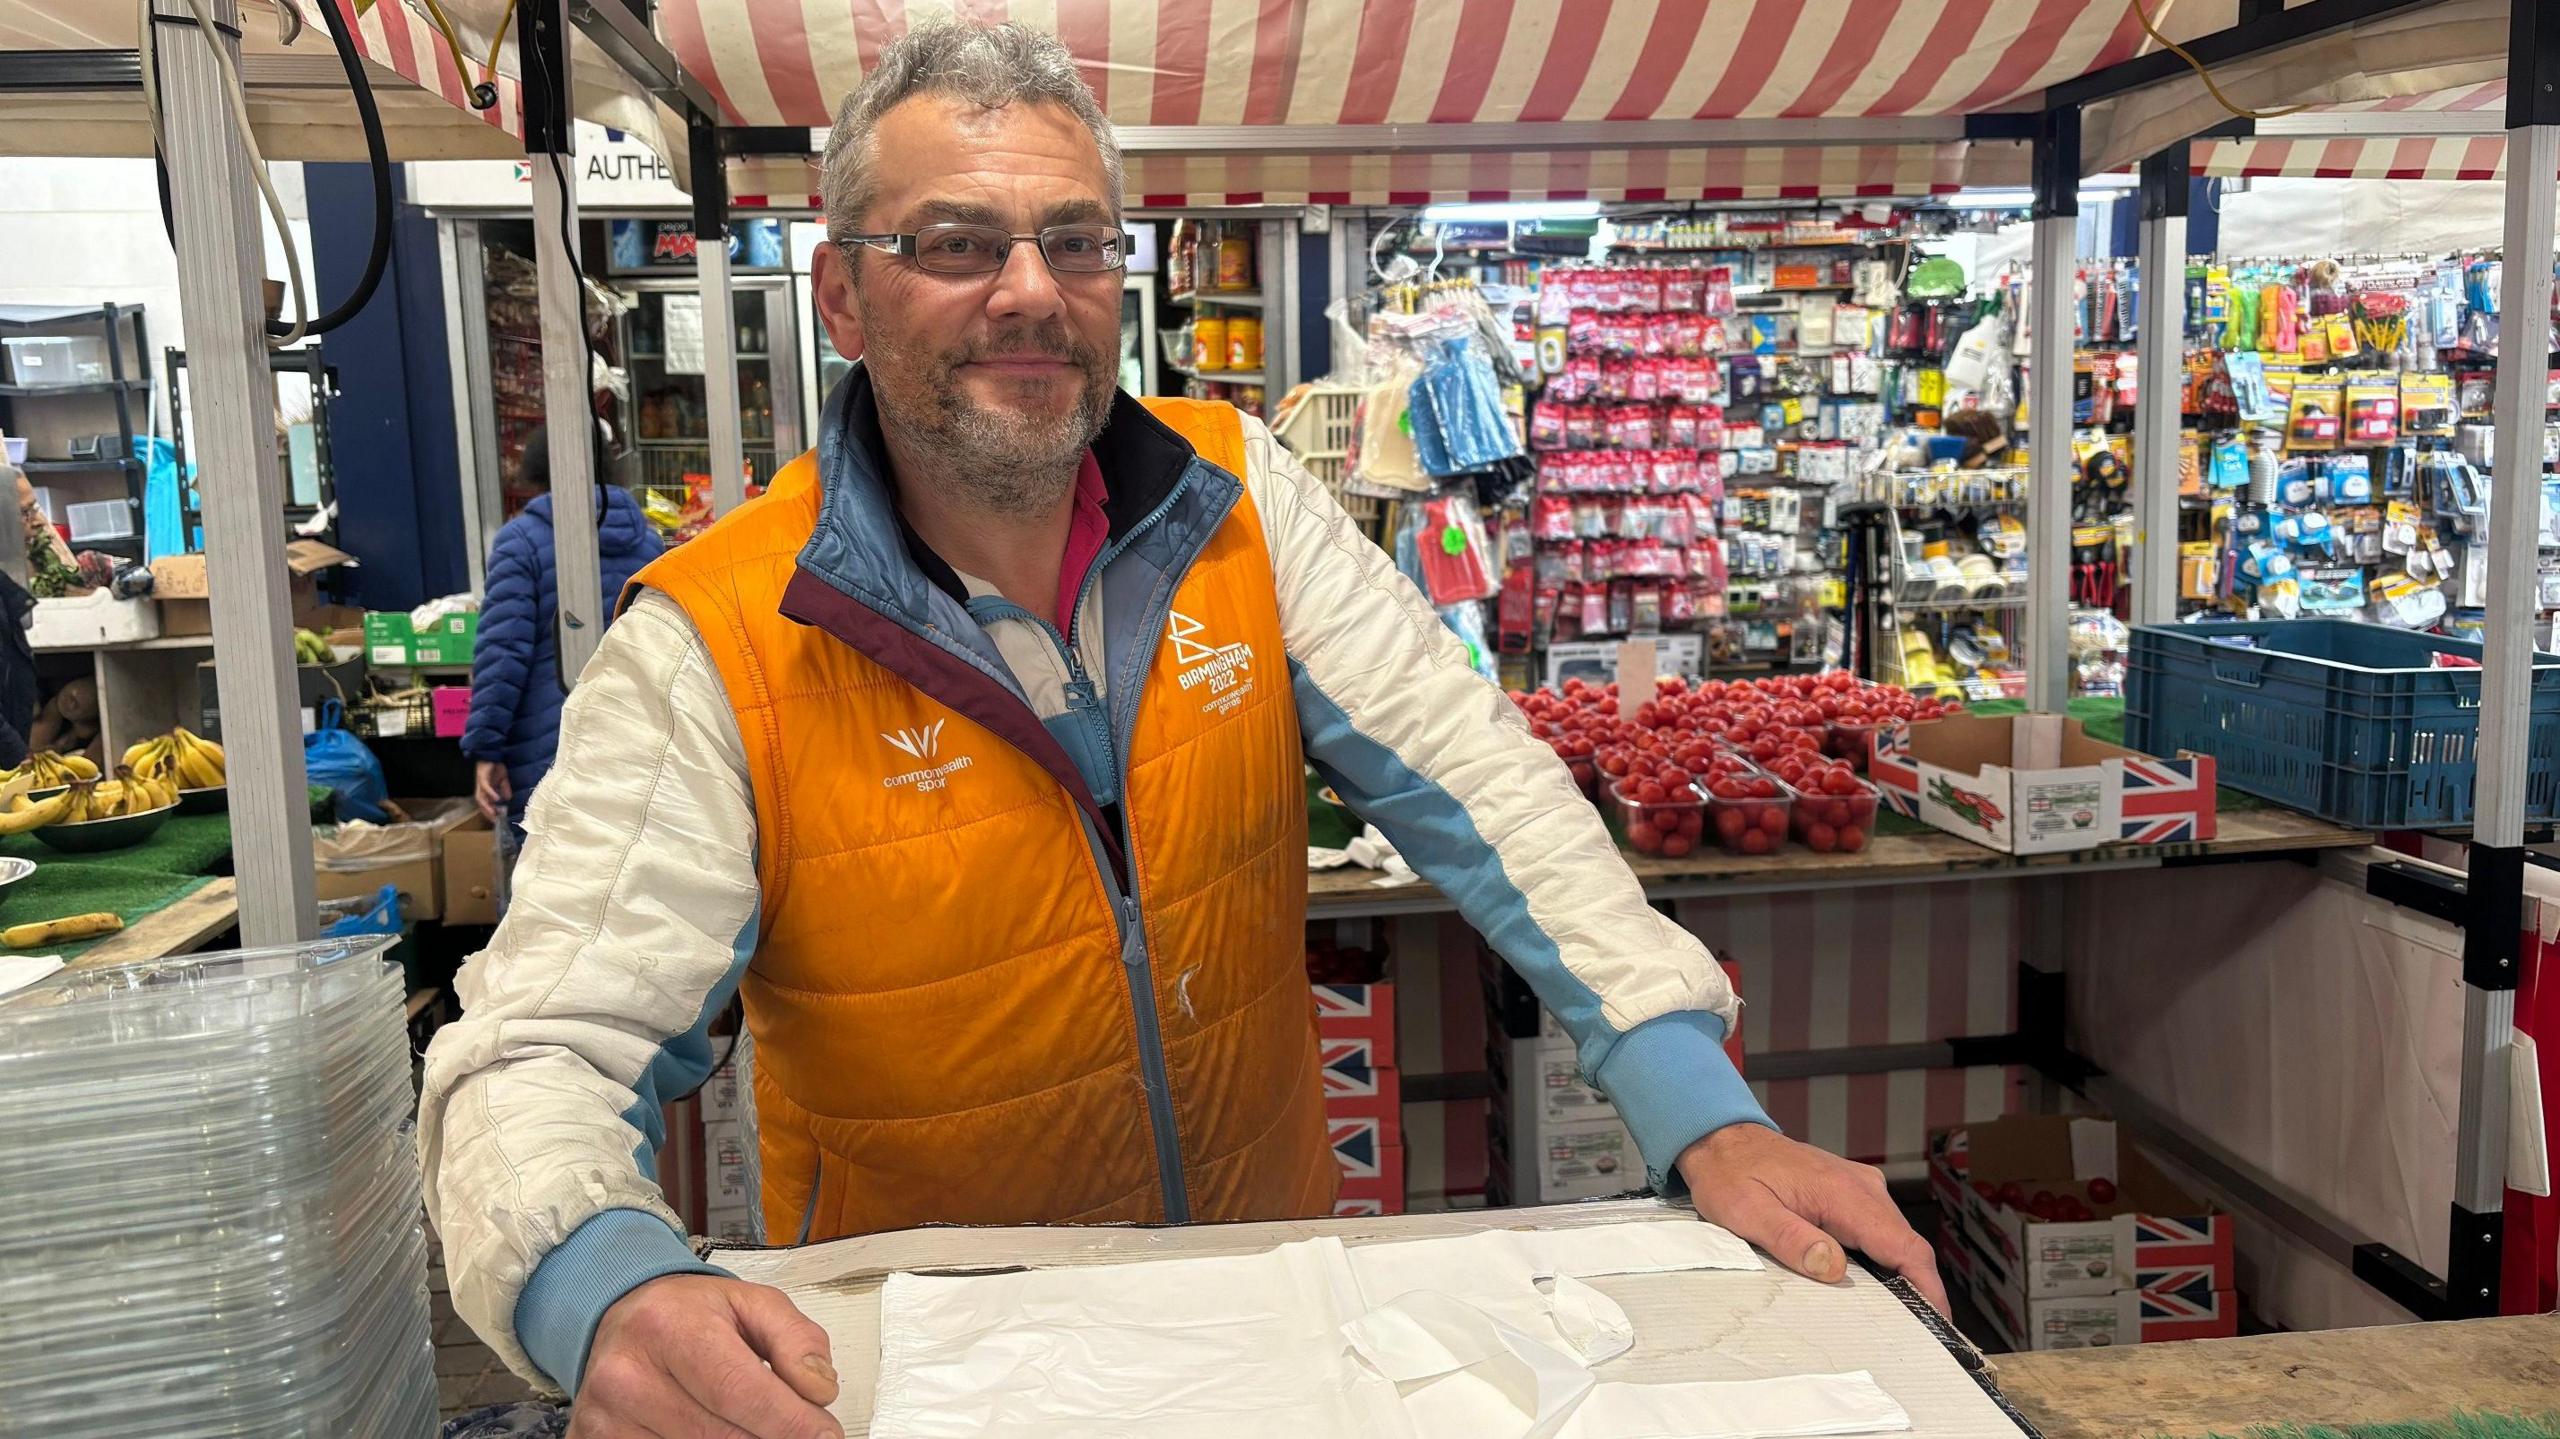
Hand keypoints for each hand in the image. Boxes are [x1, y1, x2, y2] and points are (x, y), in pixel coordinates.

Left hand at [473, 761, 511, 824]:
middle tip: (494, 819)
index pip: (485, 803)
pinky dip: (491, 793)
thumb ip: (505, 789)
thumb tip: (508, 798)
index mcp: (486, 788)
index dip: (489, 812)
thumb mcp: (503, 779)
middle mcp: (481, 787)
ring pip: (480, 798)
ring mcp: (481, 783)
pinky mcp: (482, 777)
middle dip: (487, 812)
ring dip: (487, 806)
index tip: (496, 819)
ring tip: (494, 812)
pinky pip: (485, 787)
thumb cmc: (496, 766)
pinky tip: (497, 798)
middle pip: (481, 803)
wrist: (491, 753)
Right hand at [569, 1273, 841, 1438]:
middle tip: (803, 1433)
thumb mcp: (752, 1302)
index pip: (740, 1390)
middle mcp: (629, 1376)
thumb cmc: (685, 1314)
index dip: (791, 1422)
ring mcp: (609, 1419)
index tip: (824, 1434)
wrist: (618, 1319)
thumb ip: (796, 1339)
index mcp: (669, 1327)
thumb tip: (819, 1390)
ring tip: (757, 1426)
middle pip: (722, 1435)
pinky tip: (721, 1432)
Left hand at [1676, 1122, 1946, 1313]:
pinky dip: (1884, 1260)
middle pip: (1907, 1246)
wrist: (1724, 1140)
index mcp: (1844, 1193)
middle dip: (1918, 1290)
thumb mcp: (1747, 1212)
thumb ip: (1790, 1238)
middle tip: (1915, 1336)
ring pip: (1896, 1239)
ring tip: (1897, 1319)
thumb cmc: (1732, 1174)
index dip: (1927, 1287)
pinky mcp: (1853, 1193)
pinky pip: (1880, 1231)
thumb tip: (1833, 1267)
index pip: (1904, 1245)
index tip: (1938, 1323)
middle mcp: (1862, 1188)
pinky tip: (1873, 1287)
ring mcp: (1861, 1188)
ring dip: (1901, 1276)